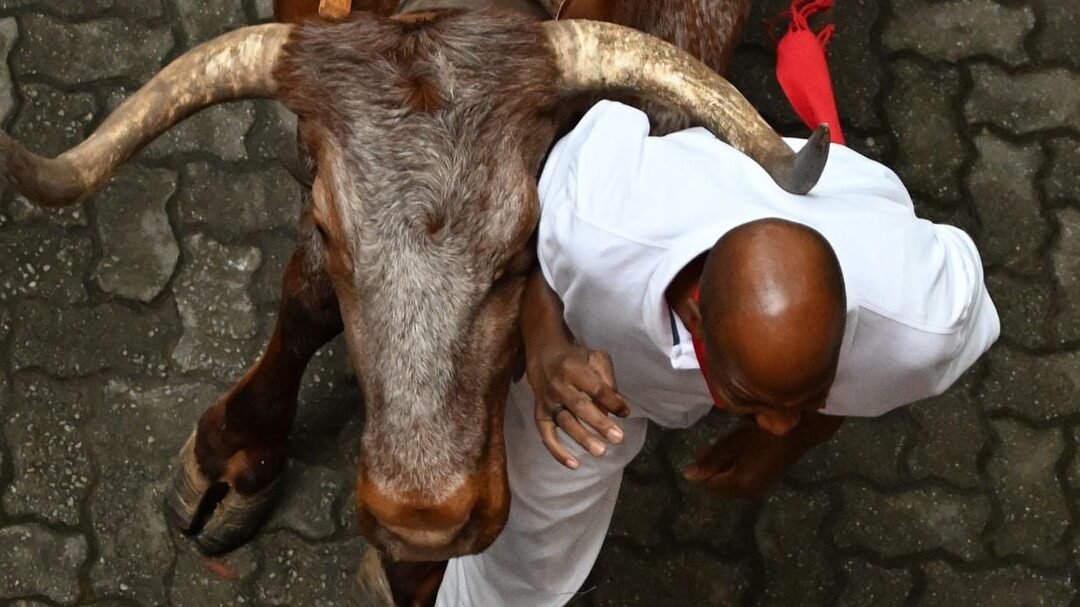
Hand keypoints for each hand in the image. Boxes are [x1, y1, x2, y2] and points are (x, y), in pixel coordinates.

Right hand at [529, 345, 629, 468]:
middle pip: (580, 406)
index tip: (625, 412)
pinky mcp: (540, 414)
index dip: (612, 401)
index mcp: (574, 369)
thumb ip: (608, 379)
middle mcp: (559, 386)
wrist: (543, 356)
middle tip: (618, 438)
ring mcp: (548, 402)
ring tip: (600, 452)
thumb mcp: (595, 357)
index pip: (596, 388)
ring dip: (582, 438)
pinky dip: (558, 452)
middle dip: (599, 423)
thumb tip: (618, 406)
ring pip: (565, 422)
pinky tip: (574, 465)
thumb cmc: (576, 359)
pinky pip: (546, 436)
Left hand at [683, 414, 839, 498]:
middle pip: (720, 489)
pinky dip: (736, 471)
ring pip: (732, 486)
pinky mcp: (767, 480)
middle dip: (712, 471)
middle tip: (714, 447)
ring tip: (728, 448)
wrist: (800, 432)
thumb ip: (711, 460)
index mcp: (739, 484)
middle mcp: (749, 492)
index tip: (705, 446)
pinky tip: (741, 453)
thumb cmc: (763, 434)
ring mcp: (760, 488)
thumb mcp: (734, 443)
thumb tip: (688, 476)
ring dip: (724, 471)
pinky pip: (743, 482)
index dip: (704, 468)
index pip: (710, 486)